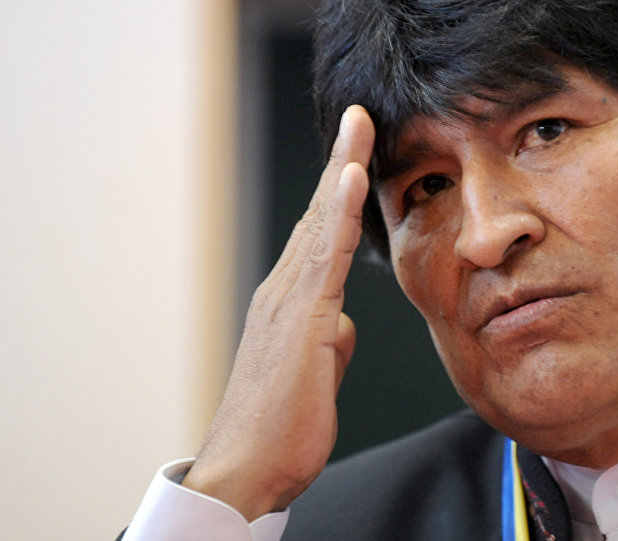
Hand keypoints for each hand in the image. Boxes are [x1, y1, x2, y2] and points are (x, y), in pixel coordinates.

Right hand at [182, 105, 375, 520]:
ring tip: (358, 126)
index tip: (358, 153)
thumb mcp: (317, 374)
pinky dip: (340, 213)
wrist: (248, 469)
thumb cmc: (281, 427)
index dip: (340, 192)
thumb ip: (329, 340)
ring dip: (342, 169)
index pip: (322, 234)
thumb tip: (341, 325)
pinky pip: (327, 256)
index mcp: (292, 302)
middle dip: (342, 162)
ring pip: (322, 223)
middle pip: (319, 215)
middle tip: (358, 117)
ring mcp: (289, 301)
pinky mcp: (301, 319)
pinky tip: (353, 178)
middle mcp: (284, 290)